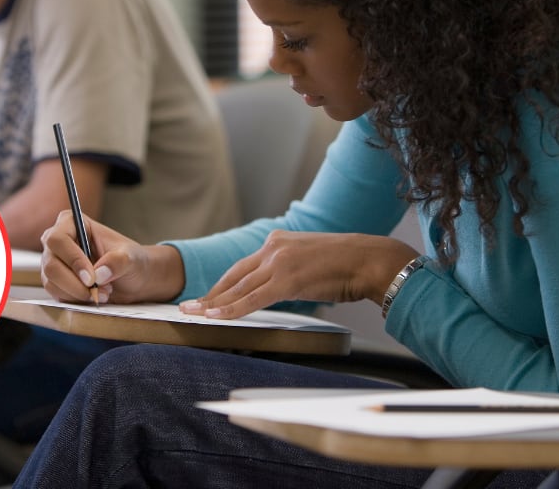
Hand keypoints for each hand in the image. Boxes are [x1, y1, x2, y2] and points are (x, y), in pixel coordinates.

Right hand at [40, 211, 184, 304]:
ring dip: (78, 293)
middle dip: (75, 283)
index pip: (58, 239)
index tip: (92, 278)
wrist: (132, 278)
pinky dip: (76, 299)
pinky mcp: (54, 281)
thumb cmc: (130, 259)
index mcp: (71, 223)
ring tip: (103, 292)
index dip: (73, 260)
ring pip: (51, 282)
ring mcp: (53, 261)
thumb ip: (118, 261)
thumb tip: (99, 274)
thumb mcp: (130, 257)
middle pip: (51, 264)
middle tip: (98, 291)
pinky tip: (94, 296)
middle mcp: (57, 241)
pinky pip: (56, 294)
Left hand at [179, 230, 419, 319]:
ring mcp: (278, 263)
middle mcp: (273, 248)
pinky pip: (252, 299)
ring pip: (238, 288)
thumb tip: (278, 286)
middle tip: (189, 306)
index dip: (223, 284)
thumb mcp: (308, 261)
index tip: (207, 296)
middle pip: (233, 275)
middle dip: (210, 293)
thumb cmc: (346, 265)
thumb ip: (288, 269)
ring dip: (213, 303)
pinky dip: (232, 309)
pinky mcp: (286, 280)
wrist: (369, 260)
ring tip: (193, 314)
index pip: (242, 267)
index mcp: (277, 242)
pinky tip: (216, 317)